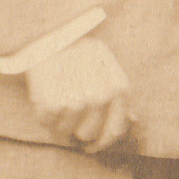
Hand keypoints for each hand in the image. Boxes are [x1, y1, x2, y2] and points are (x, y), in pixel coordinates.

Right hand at [25, 37, 133, 154]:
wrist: (51, 34)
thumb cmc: (81, 54)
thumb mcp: (108, 68)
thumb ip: (120, 96)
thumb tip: (134, 120)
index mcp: (119, 89)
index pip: (116, 131)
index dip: (102, 141)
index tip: (92, 144)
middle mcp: (101, 97)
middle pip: (89, 135)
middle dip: (78, 130)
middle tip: (69, 112)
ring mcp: (76, 101)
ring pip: (66, 132)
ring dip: (60, 122)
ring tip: (57, 99)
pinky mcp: (51, 103)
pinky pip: (47, 123)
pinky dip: (43, 114)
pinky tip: (45, 94)